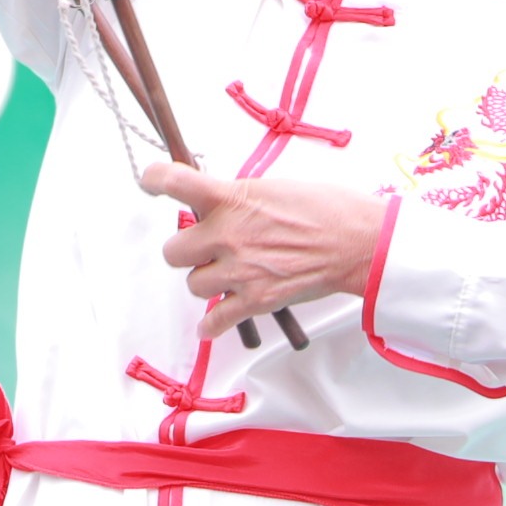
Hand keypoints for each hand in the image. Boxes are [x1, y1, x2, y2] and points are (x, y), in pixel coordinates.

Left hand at [144, 159, 384, 338]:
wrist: (356, 241)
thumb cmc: (322, 208)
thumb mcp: (270, 188)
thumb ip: (235, 199)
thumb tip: (213, 209)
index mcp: (231, 198)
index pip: (175, 182)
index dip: (154, 180)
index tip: (149, 182)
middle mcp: (227, 234)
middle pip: (173, 250)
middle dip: (187, 250)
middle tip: (205, 246)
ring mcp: (240, 271)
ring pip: (193, 284)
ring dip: (205, 280)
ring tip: (227, 274)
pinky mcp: (256, 301)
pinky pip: (215, 321)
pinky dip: (211, 325)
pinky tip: (211, 324)